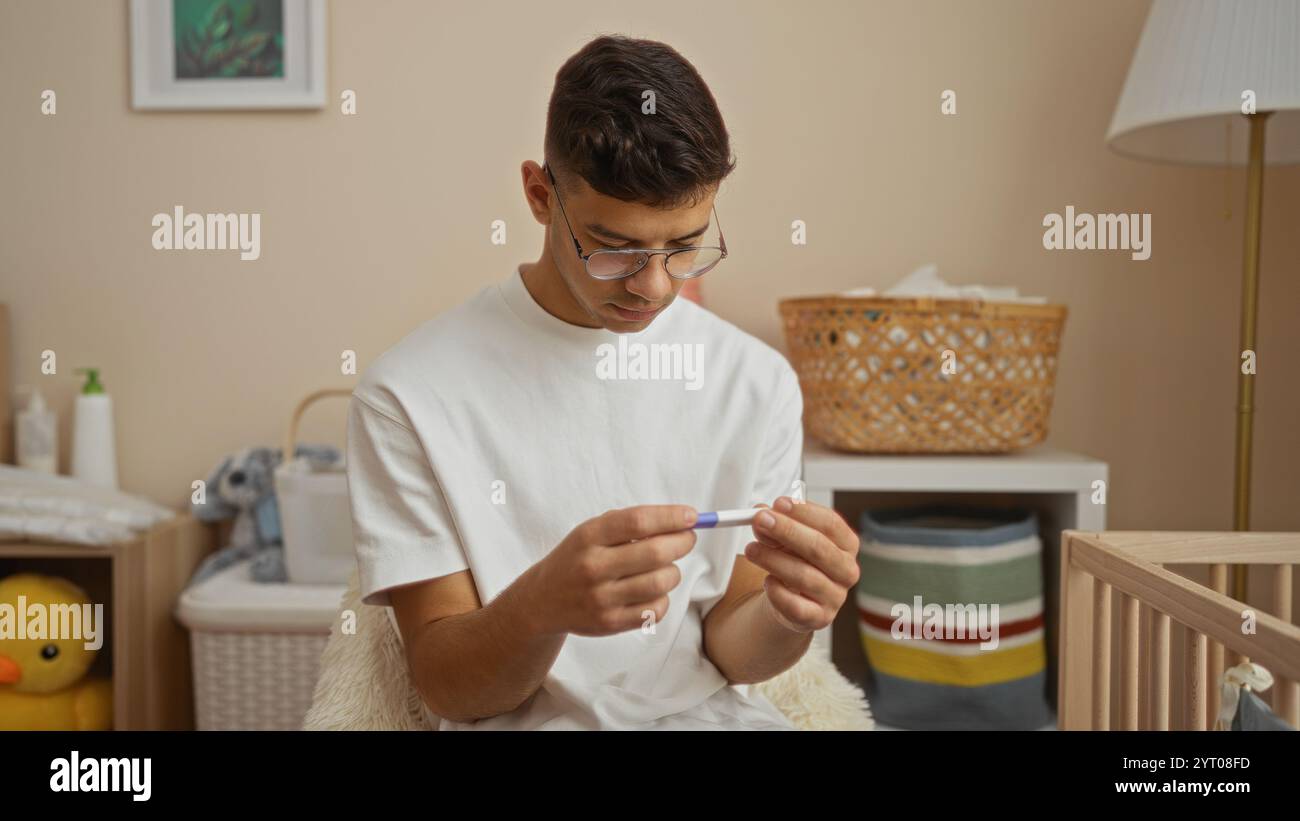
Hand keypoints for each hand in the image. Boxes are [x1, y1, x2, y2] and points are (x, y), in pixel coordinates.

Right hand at [523, 505, 696, 636]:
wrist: (543, 600)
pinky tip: (653, 591)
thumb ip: (630, 524)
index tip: (692, 516)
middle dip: (682, 543)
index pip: (637, 522)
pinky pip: (656, 610)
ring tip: (666, 567)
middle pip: (655, 553)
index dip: (670, 517)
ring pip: (660, 582)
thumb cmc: (578, 558)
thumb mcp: (591, 532)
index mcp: (588, 536)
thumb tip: (682, 521)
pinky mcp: (610, 623)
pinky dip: (663, 598)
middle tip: (686, 539)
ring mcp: (601, 598)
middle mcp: (593, 567)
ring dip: (673, 571)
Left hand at [744, 497, 859, 633]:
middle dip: (786, 531)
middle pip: (819, 547)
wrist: (791, 599)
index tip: (779, 503)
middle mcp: (846, 570)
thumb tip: (761, 512)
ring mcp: (835, 596)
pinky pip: (796, 605)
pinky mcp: (819, 618)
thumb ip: (774, 524)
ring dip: (773, 559)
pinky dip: (777, 592)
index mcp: (846, 544)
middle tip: (760, 520)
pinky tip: (767, 582)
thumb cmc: (795, 561)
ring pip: (804, 576)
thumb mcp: (785, 538)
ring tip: (751, 550)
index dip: (804, 512)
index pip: (830, 523)